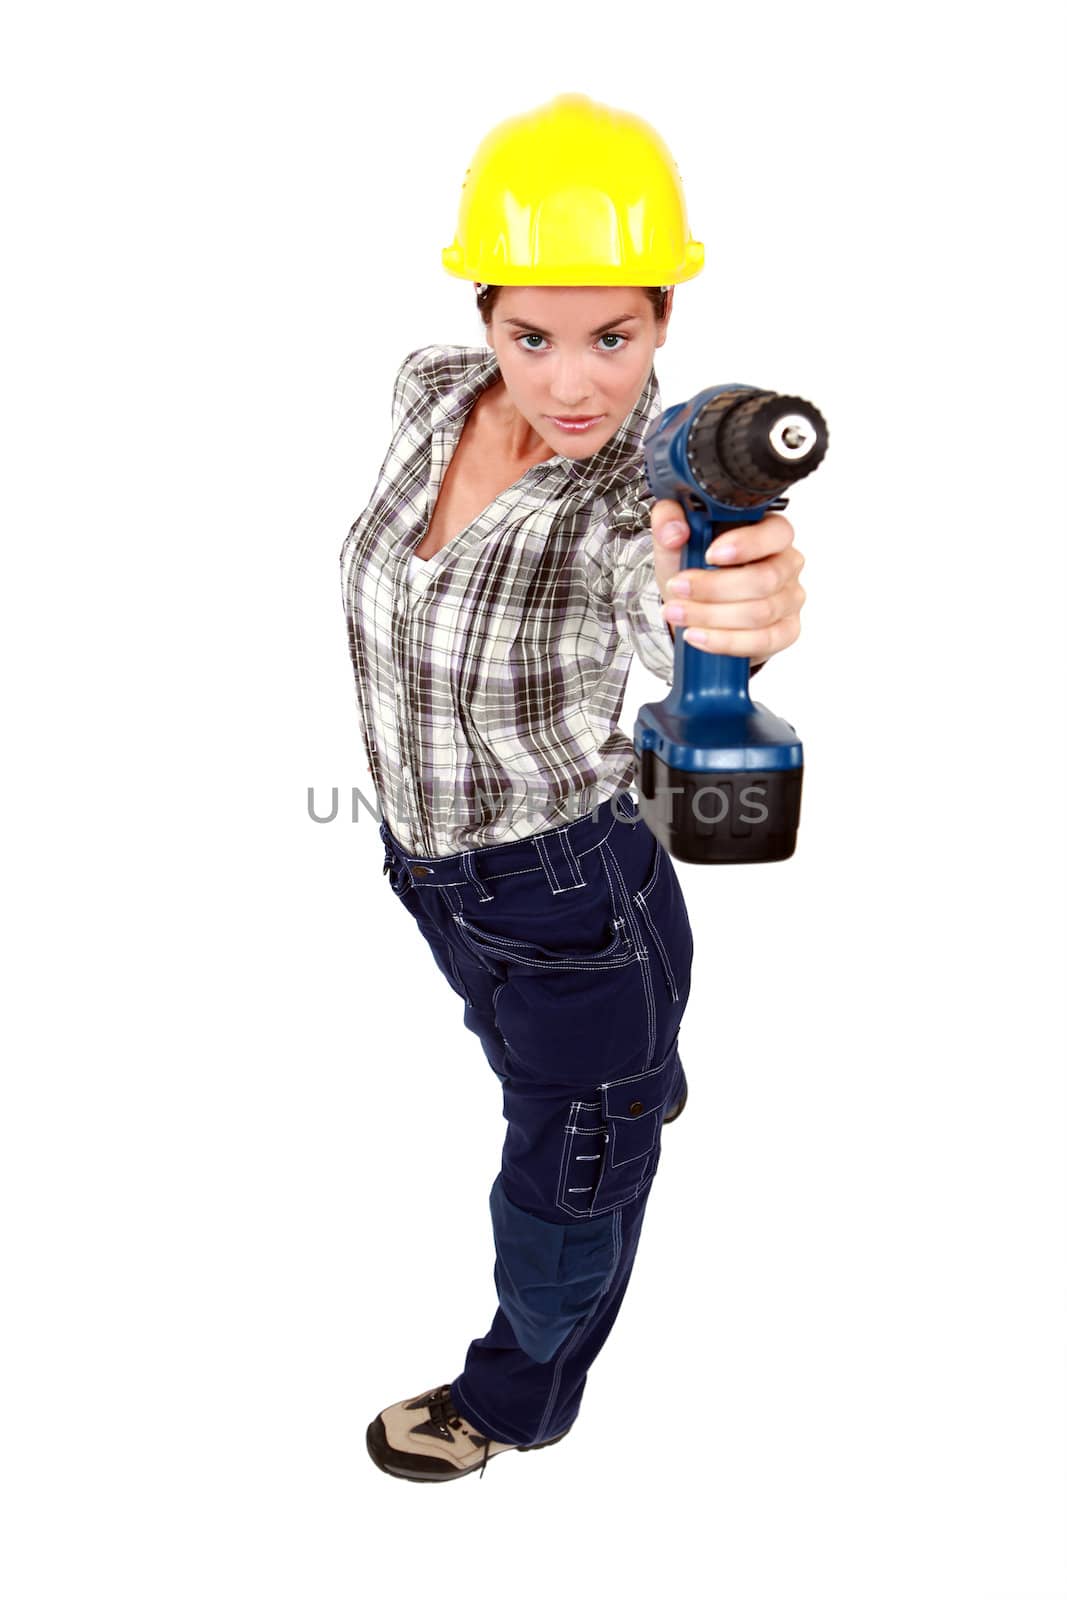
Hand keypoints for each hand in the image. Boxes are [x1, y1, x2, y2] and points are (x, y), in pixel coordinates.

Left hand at [650, 502, 805, 667]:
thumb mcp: (676, 540)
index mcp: (771, 532)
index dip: (746, 544)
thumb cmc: (695, 566)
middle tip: (678, 588)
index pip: (777, 533)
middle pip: (764, 579)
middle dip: (714, 588)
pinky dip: (724, 641)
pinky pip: (762, 641)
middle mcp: (787, 564)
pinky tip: (697, 636)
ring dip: (711, 616)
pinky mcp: (786, 631)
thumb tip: (674, 531)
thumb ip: (669, 521)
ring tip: (677, 613)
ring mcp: (790, 600)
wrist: (695, 604)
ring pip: (759, 613)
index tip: (710, 554)